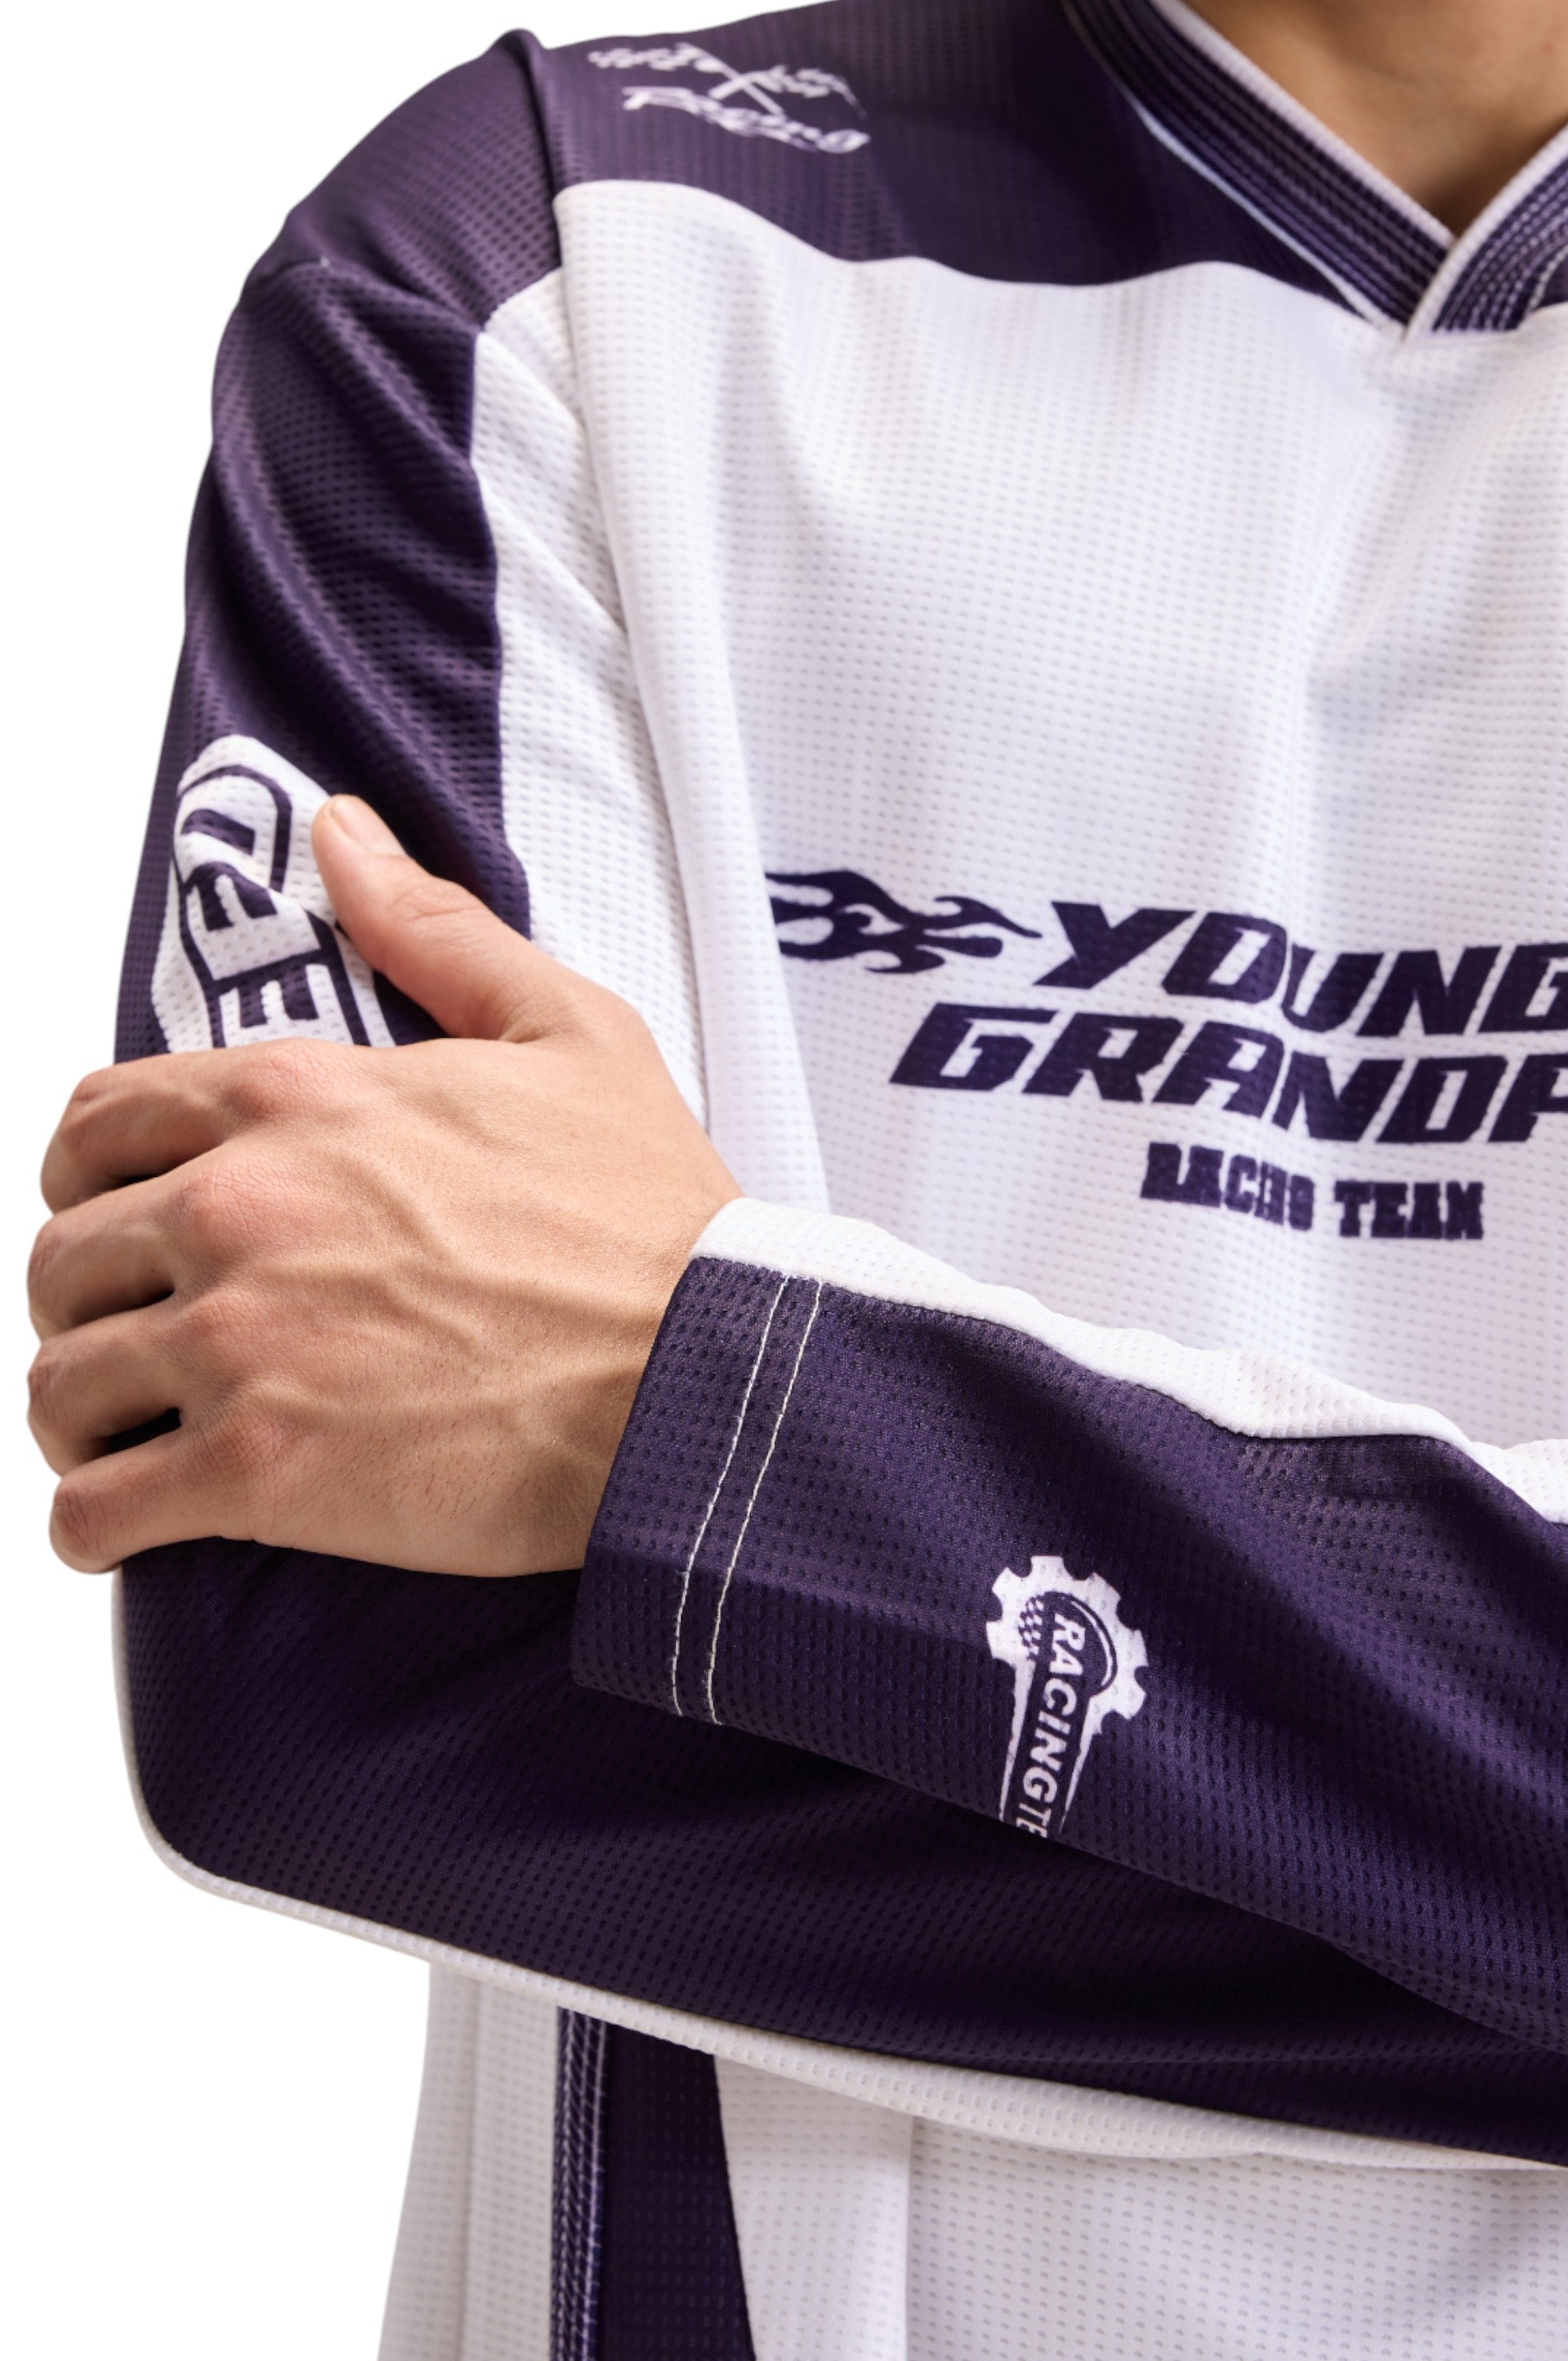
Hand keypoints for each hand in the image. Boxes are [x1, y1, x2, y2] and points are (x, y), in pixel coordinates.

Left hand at [27, 798, 738, 1575]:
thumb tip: (337, 833)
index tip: (123, 1218)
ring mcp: (240, 1343)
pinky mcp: (258, 1474)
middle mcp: (240, 1207)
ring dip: (81, 1416)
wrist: (710, 1378)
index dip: (89, 1175)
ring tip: (130, 1440)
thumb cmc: (655, 1218)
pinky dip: (92, 1527)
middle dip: (87, 1301)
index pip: (97, 1121)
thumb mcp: (564, 1028)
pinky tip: (131, 1524)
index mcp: (295, 1097)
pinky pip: (94, 1512)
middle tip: (142, 1338)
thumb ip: (431, 926)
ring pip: (59, 1382)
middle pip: (60, 1257)